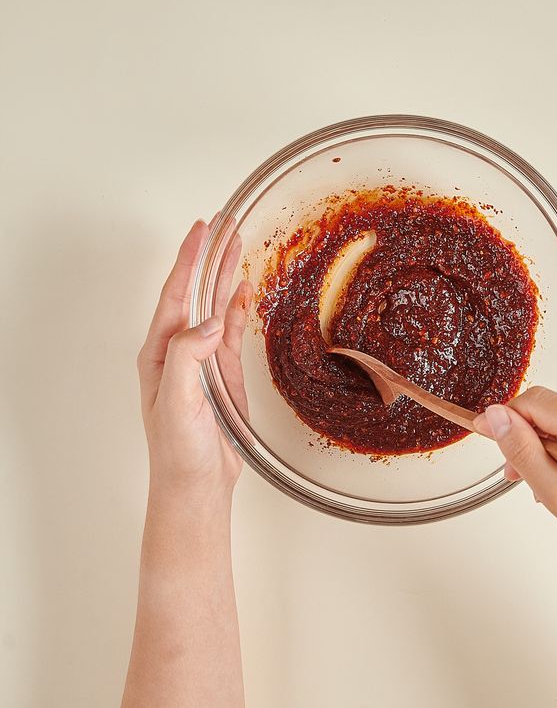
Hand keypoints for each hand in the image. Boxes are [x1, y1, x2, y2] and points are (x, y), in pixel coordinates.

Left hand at [137, 218, 252, 497]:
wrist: (198, 482)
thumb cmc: (177, 449)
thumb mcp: (176, 399)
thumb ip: (189, 355)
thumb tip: (211, 321)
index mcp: (160, 351)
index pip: (174, 293)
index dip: (188, 258)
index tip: (202, 229)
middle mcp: (180, 348)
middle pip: (196, 291)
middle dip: (210, 256)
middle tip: (226, 225)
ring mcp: (204, 358)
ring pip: (217, 306)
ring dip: (226, 275)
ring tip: (239, 245)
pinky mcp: (224, 371)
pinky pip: (233, 330)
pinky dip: (240, 307)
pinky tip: (246, 288)